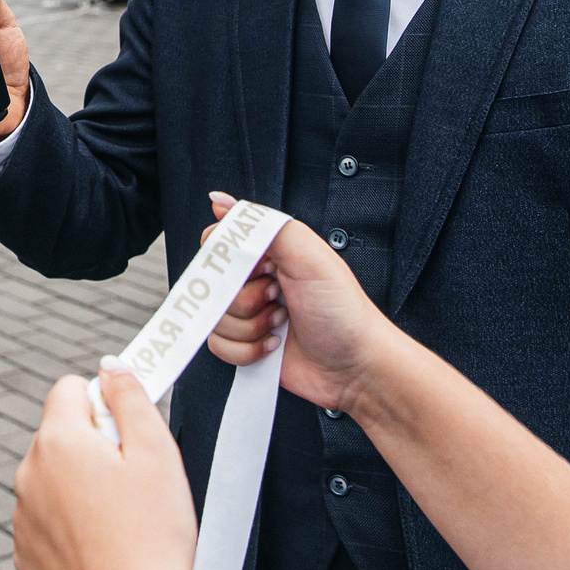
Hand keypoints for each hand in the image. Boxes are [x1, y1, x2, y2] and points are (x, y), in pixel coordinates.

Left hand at [12, 364, 208, 569]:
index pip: (69, 388)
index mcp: (58, 441)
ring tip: (122, 520)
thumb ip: (131, 397)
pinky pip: (47, 523)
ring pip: (53, 480)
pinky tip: (104, 548)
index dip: (104, 402)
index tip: (127, 426)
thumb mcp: (157, 452)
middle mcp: (28, 474)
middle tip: (133, 479)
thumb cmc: (151, 540)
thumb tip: (112, 367)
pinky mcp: (26, 556)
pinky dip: (71, 528)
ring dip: (81, 488)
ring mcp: (22, 518)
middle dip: (94, 446)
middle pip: (61, 435)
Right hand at [201, 192, 400, 414]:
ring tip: (282, 323)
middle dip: (246, 298)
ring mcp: (249, 314)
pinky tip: (274, 344)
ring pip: (214, 317)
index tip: (260, 270)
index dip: (228, 261)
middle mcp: (256, 280)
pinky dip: (246, 350)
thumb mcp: (308, 256)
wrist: (356, 368)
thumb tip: (220, 201)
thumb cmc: (343, 311)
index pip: (217, 243)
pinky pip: (218, 346)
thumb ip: (264, 225)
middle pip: (212, 283)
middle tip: (278, 297)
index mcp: (269, 251)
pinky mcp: (245, 345)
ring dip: (250, 327)